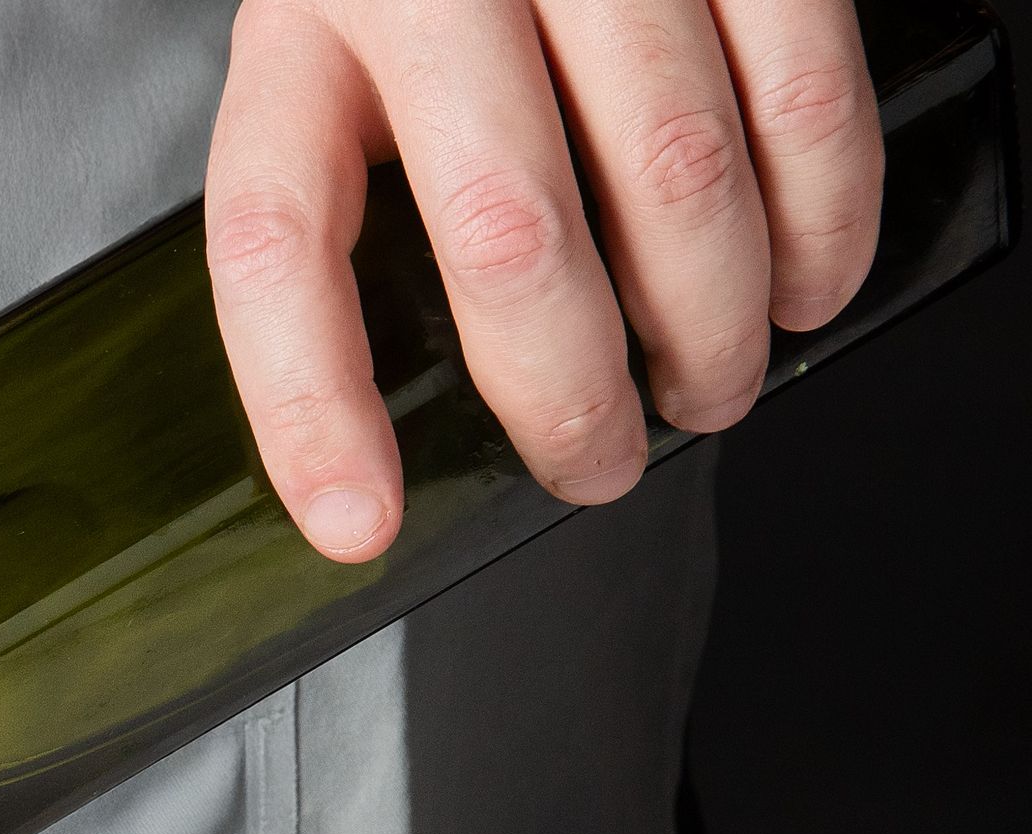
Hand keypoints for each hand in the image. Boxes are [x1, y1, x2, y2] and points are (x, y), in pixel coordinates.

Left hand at [207, 0, 883, 558]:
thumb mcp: (339, 58)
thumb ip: (351, 194)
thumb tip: (379, 428)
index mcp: (302, 34)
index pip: (274, 243)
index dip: (312, 408)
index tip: (358, 522)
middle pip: (507, 232)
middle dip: (570, 393)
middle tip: (597, 464)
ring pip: (673, 171)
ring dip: (709, 321)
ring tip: (710, 390)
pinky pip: (800, 81)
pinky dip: (821, 210)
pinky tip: (808, 282)